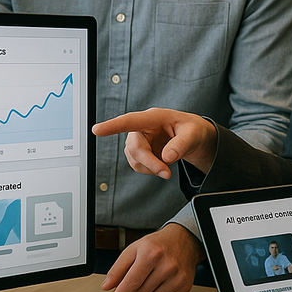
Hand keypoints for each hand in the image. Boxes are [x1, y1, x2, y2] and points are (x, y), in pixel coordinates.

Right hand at [92, 108, 217, 177]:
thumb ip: (181, 145)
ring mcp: (139, 140)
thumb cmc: (193, 130)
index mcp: (154, 117)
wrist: (194, 138)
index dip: (112, 126)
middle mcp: (143, 127)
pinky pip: (137, 165)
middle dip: (149, 162)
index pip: (130, 121)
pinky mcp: (140, 151)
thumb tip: (166, 157)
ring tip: (168, 167)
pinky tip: (160, 165)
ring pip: (134, 158)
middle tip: (167, 173)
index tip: (97, 130)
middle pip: (134, 147)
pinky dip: (149, 170)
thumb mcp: (194, 135)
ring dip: (150, 168)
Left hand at [101, 223, 204, 291]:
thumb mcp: (133, 249)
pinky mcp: (184, 287)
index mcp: (151, 254)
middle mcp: (166, 266)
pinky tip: (153, 290)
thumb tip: (107, 286)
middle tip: (131, 286)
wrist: (183, 240)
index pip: (131, 282)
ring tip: (142, 287)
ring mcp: (177, 278)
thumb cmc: (156, 245)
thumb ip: (118, 268)